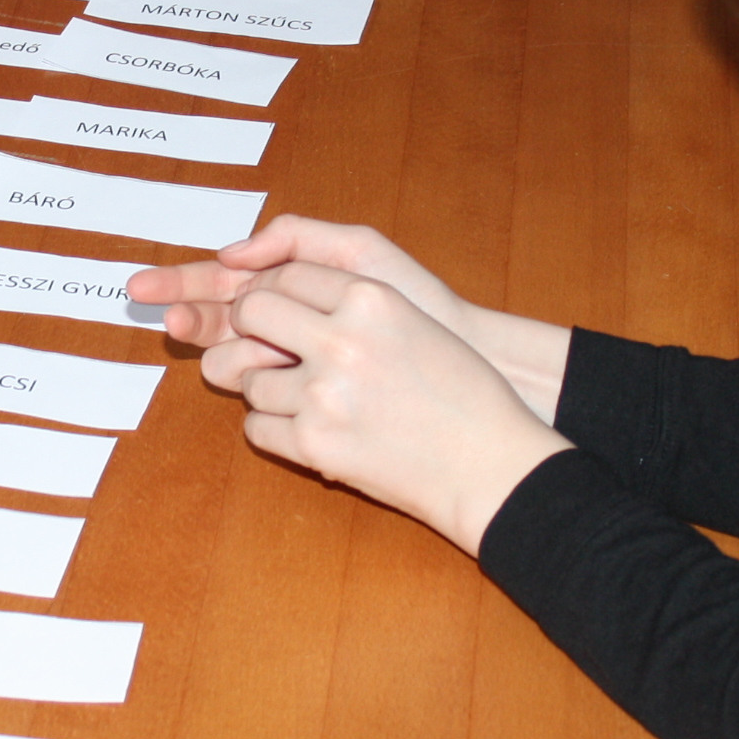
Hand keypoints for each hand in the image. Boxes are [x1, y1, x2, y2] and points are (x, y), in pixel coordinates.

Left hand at [194, 260, 569, 555]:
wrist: (488, 463)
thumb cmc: (463, 393)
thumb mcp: (415, 322)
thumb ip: (353, 306)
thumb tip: (284, 299)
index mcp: (371, 300)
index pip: (288, 275)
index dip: (274, 292)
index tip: (275, 309)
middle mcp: (342, 340)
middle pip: (252, 313)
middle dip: (250, 328)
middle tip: (265, 348)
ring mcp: (323, 395)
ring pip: (249, 379)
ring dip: (267, 389)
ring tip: (307, 401)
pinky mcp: (314, 444)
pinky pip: (257, 428)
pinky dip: (275, 431)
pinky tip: (310, 432)